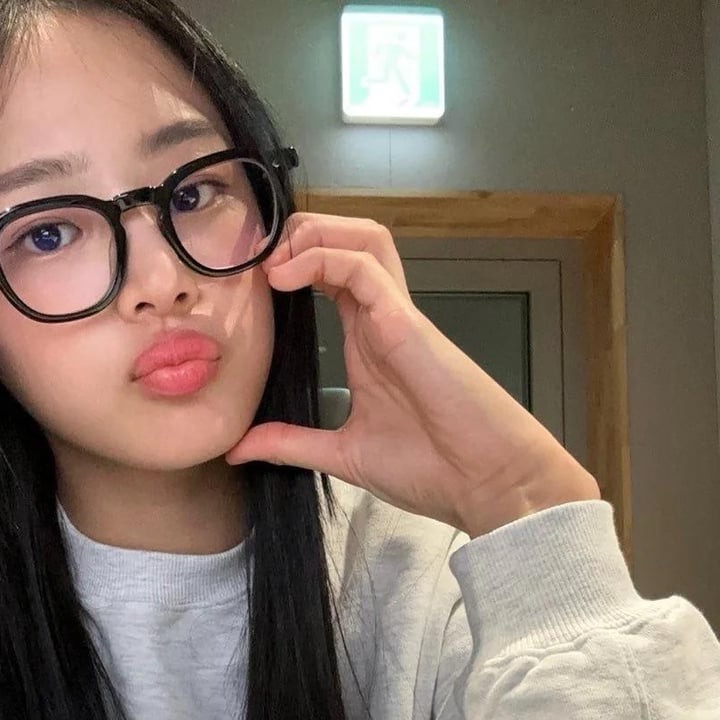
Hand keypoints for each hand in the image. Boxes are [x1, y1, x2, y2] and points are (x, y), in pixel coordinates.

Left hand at [225, 212, 600, 536]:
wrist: (483, 484)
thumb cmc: (431, 468)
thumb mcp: (342, 455)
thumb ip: (291, 444)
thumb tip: (238, 449)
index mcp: (367, 343)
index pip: (330, 277)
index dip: (290, 265)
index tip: (248, 285)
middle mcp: (380, 320)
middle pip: (347, 242)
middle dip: (299, 235)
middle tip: (256, 262)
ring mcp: (396, 316)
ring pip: (363, 238)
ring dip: (314, 234)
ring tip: (273, 261)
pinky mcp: (405, 322)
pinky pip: (364, 267)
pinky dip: (322, 258)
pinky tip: (286, 275)